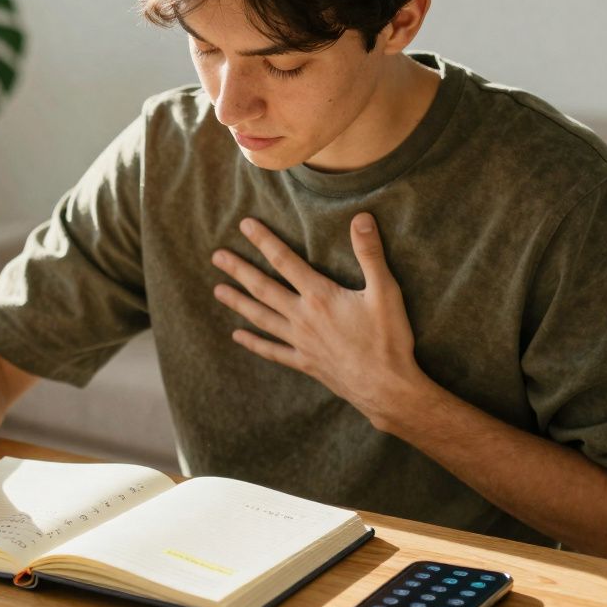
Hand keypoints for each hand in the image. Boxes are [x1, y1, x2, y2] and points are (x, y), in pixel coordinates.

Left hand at [211, 213, 427, 427]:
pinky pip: (273, 351)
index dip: (264, 241)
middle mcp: (303, 317)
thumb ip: (370, 253)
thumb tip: (361, 218)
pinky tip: (237, 336)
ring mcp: (301, 342)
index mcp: (320, 297)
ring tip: (218, 291)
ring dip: (238, 303)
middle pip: (263, 288)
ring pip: (262, 318)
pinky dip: (254, 343)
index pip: (285, 261)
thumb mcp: (385, 291)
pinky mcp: (305, 362)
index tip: (244, 225)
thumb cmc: (389, 339)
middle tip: (217, 256)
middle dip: (239, 270)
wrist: (387, 388)